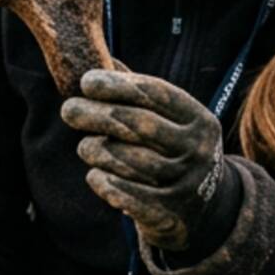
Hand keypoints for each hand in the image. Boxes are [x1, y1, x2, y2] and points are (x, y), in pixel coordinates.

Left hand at [60, 67, 229, 251]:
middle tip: (69, 110)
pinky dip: (105, 182)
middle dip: (98, 115)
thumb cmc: (174, 151)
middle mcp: (196, 149)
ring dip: (98, 151)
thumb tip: (101, 61)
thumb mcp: (171, 122)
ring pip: (129, 160)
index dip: (118, 85)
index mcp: (199, 119)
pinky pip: (127, 194)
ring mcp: (185, 182)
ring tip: (84, 146)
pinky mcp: (168, 212)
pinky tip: (94, 174)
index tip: (86, 81)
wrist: (205, 209)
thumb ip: (139, 95)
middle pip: (139, 125)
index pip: (156, 94)